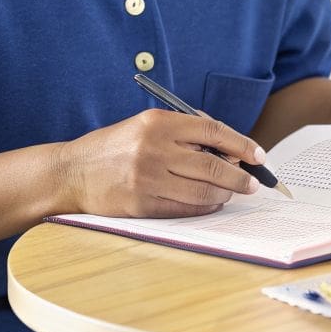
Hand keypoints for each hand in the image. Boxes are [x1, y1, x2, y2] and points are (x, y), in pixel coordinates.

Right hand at [59, 109, 265, 217]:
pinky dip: (205, 207)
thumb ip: (184, 133)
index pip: (213, 131)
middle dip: (240, 176)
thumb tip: (229, 151)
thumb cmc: (115, 147)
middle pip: (213, 165)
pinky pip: (186, 208)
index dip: (241, 144)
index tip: (258, 155)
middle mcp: (154, 148)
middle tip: (252, 183)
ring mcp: (148, 178)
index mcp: (158, 123)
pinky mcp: (142, 204)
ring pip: (203, 190)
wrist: (72, 172)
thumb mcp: (146, 126)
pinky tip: (211, 203)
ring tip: (232, 193)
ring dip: (225, 194)